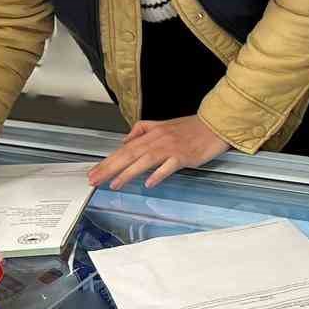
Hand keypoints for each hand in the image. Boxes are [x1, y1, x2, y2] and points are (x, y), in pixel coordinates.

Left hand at [89, 115, 230, 190]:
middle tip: (94, 179)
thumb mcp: (164, 124)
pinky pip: (168, 166)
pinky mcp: (184, 156)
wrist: (214, 125)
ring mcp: (171, 148)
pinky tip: (149, 183)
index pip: (125, 147)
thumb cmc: (191, 127)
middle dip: (110, 167)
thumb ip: (143, 129)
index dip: (108, 160)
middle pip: (129, 154)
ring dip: (128, 173)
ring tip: (114, 184)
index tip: (94, 171)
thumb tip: (126, 139)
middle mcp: (158, 139)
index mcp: (152, 132)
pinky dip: (158, 174)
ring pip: (145, 160)